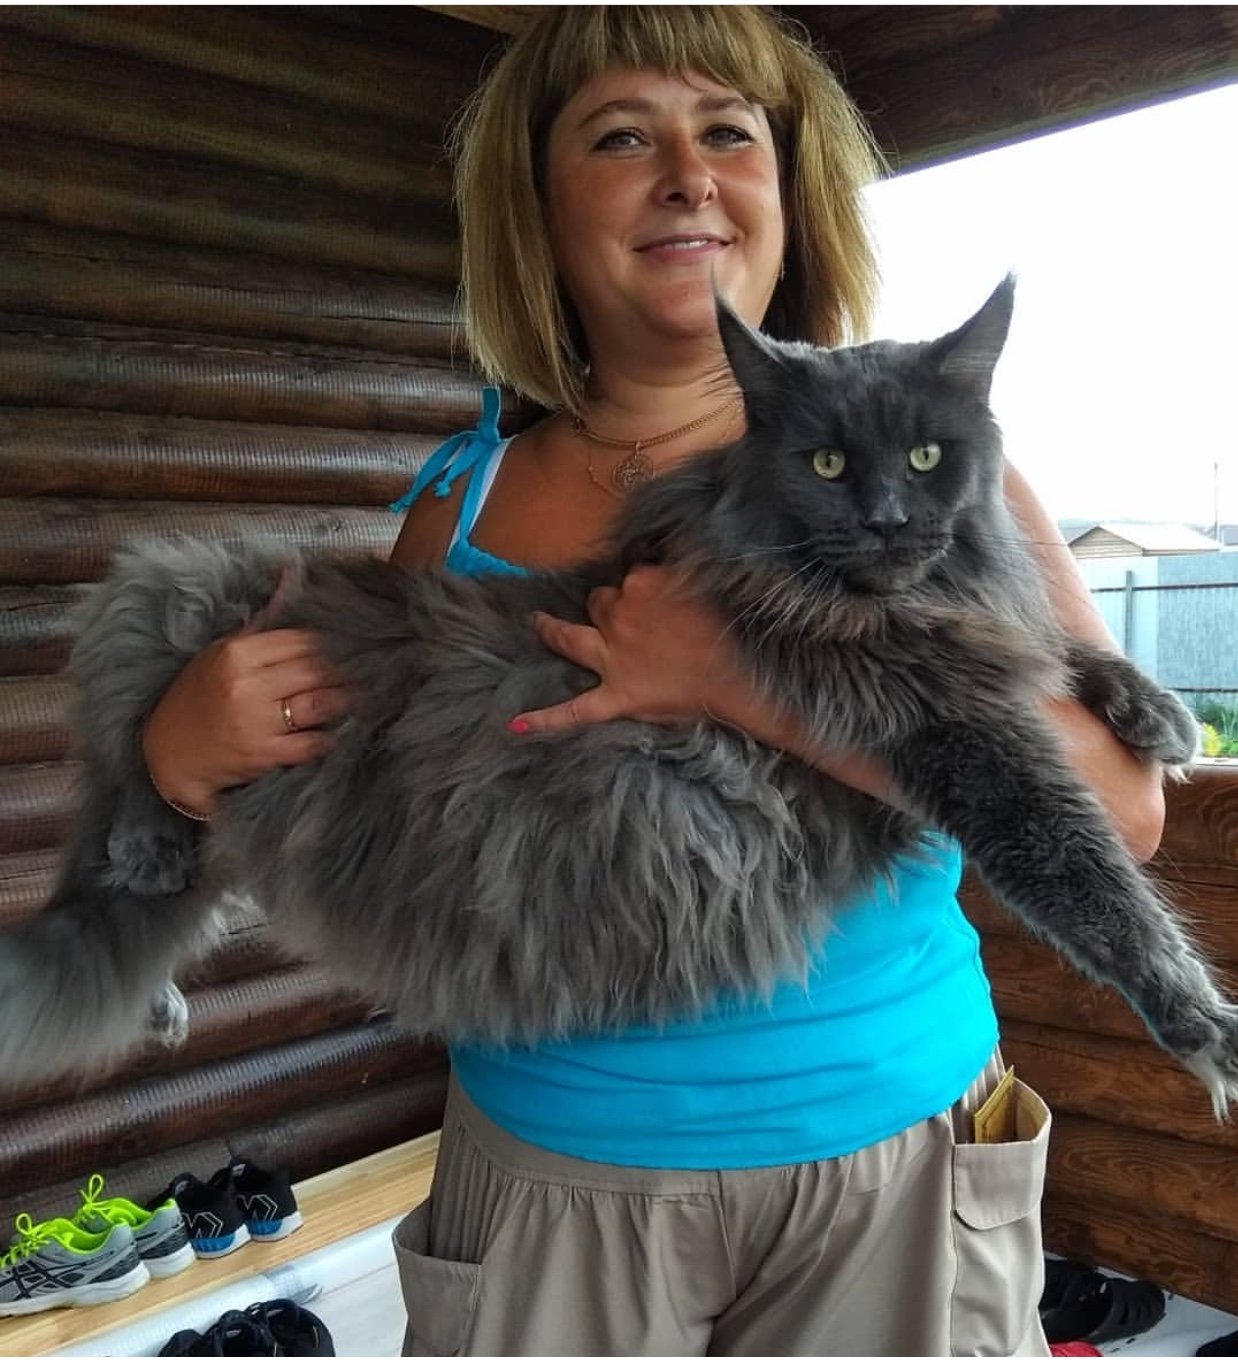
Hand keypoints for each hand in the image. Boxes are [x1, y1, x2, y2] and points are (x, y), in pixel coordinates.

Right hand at [142, 627, 348, 816]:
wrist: (168, 755)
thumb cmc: (198, 698)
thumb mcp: (220, 652)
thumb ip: (262, 623)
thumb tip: (291, 575)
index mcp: (238, 654)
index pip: (303, 640)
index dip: (333, 644)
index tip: (352, 648)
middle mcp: (247, 685)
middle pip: (318, 670)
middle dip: (346, 672)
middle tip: (367, 673)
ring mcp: (256, 721)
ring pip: (322, 703)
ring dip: (346, 701)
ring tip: (360, 698)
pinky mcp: (264, 754)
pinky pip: (314, 742)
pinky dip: (332, 736)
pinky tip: (339, 730)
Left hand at [510, 565, 749, 734]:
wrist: (744, 678)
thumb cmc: (736, 629)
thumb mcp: (711, 577)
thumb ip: (686, 559)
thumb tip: (672, 539)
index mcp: (644, 582)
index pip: (631, 577)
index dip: (642, 587)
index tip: (657, 596)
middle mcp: (621, 616)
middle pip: (600, 601)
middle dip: (607, 606)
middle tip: (629, 617)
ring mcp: (614, 658)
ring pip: (572, 637)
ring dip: (552, 630)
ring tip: (537, 625)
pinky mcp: (617, 696)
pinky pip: (575, 709)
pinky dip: (544, 719)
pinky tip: (513, 725)